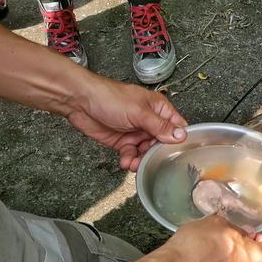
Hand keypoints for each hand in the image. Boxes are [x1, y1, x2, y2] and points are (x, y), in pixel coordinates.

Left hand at [65, 76, 187, 170]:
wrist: (80, 101)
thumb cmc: (109, 97)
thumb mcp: (139, 112)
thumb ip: (160, 126)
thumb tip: (181, 135)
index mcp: (158, 109)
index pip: (177, 126)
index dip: (179, 140)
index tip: (178, 153)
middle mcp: (149, 121)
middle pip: (162, 144)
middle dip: (156, 154)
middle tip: (151, 160)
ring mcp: (135, 132)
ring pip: (146, 152)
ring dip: (142, 160)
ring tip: (135, 164)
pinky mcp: (122, 141)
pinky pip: (131, 155)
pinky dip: (129, 160)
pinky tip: (125, 162)